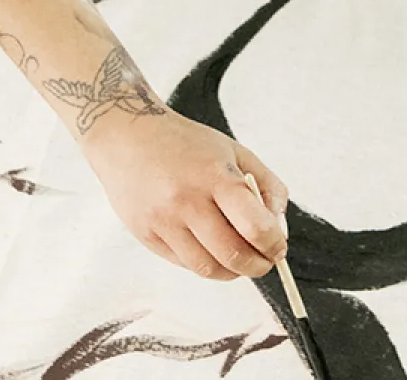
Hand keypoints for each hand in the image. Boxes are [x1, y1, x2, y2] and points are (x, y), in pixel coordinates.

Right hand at [82, 108, 289, 280]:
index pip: (255, 226)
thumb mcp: (235, 151)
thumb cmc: (185, 143)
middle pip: (233, 255)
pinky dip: (205, 263)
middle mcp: (187, 201)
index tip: (279, 248)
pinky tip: (210, 248)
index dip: (274, 245)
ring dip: (232, 272)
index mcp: (215, 176)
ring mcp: (163, 221)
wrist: (127, 135)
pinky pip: (184, 263)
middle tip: (264, 262)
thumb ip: (267, 185)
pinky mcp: (145, 235)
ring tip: (239, 260)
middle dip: (258, 266)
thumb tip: (280, 227)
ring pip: (208, 268)